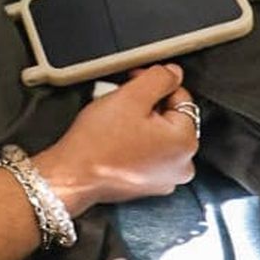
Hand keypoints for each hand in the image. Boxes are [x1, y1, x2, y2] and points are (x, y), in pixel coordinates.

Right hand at [37, 64, 199, 210]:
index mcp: (185, 143)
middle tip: (121, 103)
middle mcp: (182, 165)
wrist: (73, 175)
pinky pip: (149, 154)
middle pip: (170, 118)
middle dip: (147, 105)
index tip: (134, 83)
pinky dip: (136, 144)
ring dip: (141, 123)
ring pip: (158, 136)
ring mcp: (165, 178)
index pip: (180, 97)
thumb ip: (159, 78)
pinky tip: (117, 140)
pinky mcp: (148, 185)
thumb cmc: (98, 143)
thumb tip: (174, 73)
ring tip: (116, 123)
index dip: (154, 85)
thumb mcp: (131, 96)